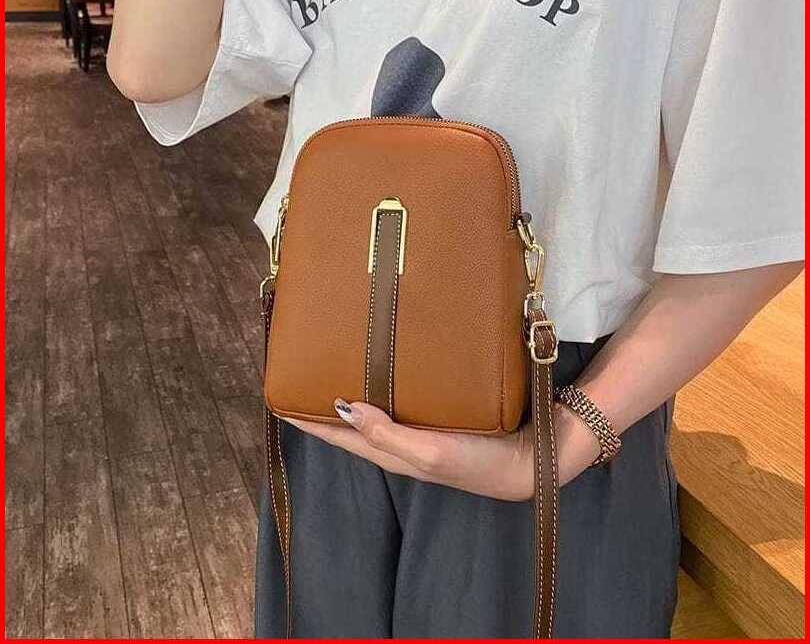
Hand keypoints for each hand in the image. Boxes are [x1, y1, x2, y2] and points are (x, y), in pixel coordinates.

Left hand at [284, 398, 600, 500]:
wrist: (533, 459)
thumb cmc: (480, 462)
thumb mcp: (430, 454)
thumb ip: (387, 435)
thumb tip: (343, 408)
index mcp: (392, 452)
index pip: (338, 435)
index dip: (308, 419)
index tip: (278, 396)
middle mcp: (401, 441)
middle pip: (352, 422)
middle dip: (324, 404)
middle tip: (304, 371)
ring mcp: (421, 429)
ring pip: (375, 409)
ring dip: (353, 391)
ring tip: (336, 363)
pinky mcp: (442, 416)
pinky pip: (402, 399)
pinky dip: (385, 385)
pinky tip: (389, 367)